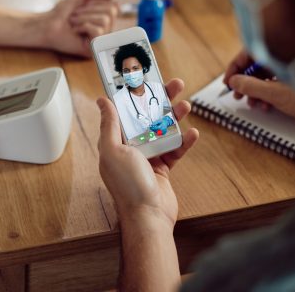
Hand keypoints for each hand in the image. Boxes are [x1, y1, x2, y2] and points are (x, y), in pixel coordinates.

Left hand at [42, 0, 118, 56]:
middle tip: (75, 16)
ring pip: (105, 21)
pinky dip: (84, 27)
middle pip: (111, 12)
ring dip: (84, 18)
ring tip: (74, 24)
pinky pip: (99, 31)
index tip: (81, 7)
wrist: (48, 24)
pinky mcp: (93, 49)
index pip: (114, 6)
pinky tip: (75, 31)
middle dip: (89, 10)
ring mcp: (99, 40)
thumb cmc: (62, 12)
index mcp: (103, 18)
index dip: (96, 4)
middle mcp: (104, 29)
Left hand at [97, 79, 198, 226]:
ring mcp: (148, 156)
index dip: (134, 93)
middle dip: (161, 100)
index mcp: (115, 141)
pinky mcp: (163, 167)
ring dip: (175, 117)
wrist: (149, 216)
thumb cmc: (128, 185)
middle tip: (175, 84)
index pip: (125, 110)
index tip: (145, 78)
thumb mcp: (113, 150)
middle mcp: (130, 147)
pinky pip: (175, 149)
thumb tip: (102, 101)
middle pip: (147, 117)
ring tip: (186, 104)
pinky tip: (192, 133)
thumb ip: (110, 124)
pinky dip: (184, 142)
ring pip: (163, 130)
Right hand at [224, 50, 294, 125]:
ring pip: (263, 76)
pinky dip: (266, 94)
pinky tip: (267, 105)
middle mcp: (284, 59)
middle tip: (238, 94)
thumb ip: (250, 86)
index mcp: (280, 55)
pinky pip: (273, 83)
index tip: (228, 81)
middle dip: (244, 82)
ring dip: (254, 91)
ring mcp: (290, 69)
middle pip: (255, 65)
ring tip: (253, 103)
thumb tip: (234, 81)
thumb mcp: (275, 93)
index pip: (248, 54)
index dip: (235, 68)